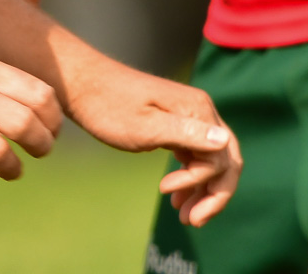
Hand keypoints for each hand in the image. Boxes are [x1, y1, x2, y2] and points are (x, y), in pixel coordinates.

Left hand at [61, 55, 239, 226]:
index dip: (202, 184)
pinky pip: (196, 154)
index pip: (222, 158)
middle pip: (226, 161)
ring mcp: (189, 117)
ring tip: (185, 217)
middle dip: (213, 195)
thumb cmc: (108, 106)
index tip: (168, 196)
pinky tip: (176, 196)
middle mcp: (201, 111)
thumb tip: (224, 140)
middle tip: (192, 222)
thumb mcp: (145, 126)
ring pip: (212, 160)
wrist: (82, 85)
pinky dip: (191, 177)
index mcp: (198, 110)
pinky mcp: (176, 123)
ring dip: (201, 190)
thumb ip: (185, 134)